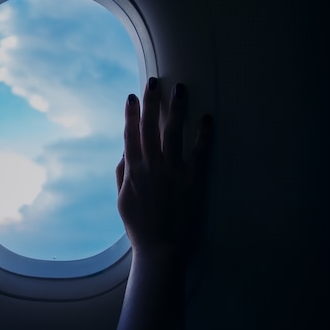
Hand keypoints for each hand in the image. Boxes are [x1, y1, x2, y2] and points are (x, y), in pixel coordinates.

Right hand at [116, 77, 213, 257]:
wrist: (160, 247)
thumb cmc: (139, 226)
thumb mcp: (122, 199)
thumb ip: (122, 173)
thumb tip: (125, 151)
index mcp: (133, 169)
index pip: (130, 134)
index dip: (131, 113)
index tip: (132, 96)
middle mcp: (151, 165)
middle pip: (150, 126)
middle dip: (151, 101)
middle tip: (154, 81)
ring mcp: (173, 171)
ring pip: (174, 132)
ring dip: (177, 108)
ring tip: (181, 89)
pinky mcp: (192, 180)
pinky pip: (200, 152)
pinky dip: (204, 134)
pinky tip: (207, 118)